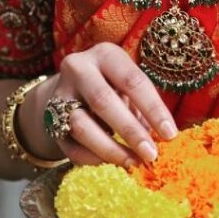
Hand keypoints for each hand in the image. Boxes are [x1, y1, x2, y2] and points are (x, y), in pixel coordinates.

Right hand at [42, 44, 177, 168]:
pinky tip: (112, 163)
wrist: (71, 87)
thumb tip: (162, 138)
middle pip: (103, 100)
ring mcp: (60, 94)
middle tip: (151, 154)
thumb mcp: (127, 85)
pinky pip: (70, 146)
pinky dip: (93, 158)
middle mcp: (78, 68)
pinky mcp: (49, 121)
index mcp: (105, 54)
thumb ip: (142, 107)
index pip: (132, 80)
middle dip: (130, 131)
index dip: (153, 109)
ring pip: (82, 126)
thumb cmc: (112, 85)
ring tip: (133, 162)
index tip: (170, 134)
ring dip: (111, 149)